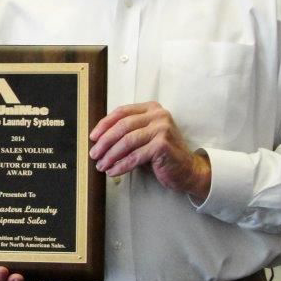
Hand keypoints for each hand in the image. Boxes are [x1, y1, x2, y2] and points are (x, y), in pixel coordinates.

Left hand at [89, 102, 210, 198]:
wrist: (187, 170)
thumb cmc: (161, 154)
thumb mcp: (143, 137)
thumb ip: (127, 132)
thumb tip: (98, 139)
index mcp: (151, 108)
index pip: (122, 112)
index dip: (104, 124)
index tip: (92, 137)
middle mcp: (158, 115)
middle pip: (122, 126)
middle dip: (104, 142)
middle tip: (94, 154)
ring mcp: (162, 129)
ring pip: (127, 141)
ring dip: (111, 155)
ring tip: (101, 165)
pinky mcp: (162, 145)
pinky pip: (135, 156)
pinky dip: (121, 165)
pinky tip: (113, 171)